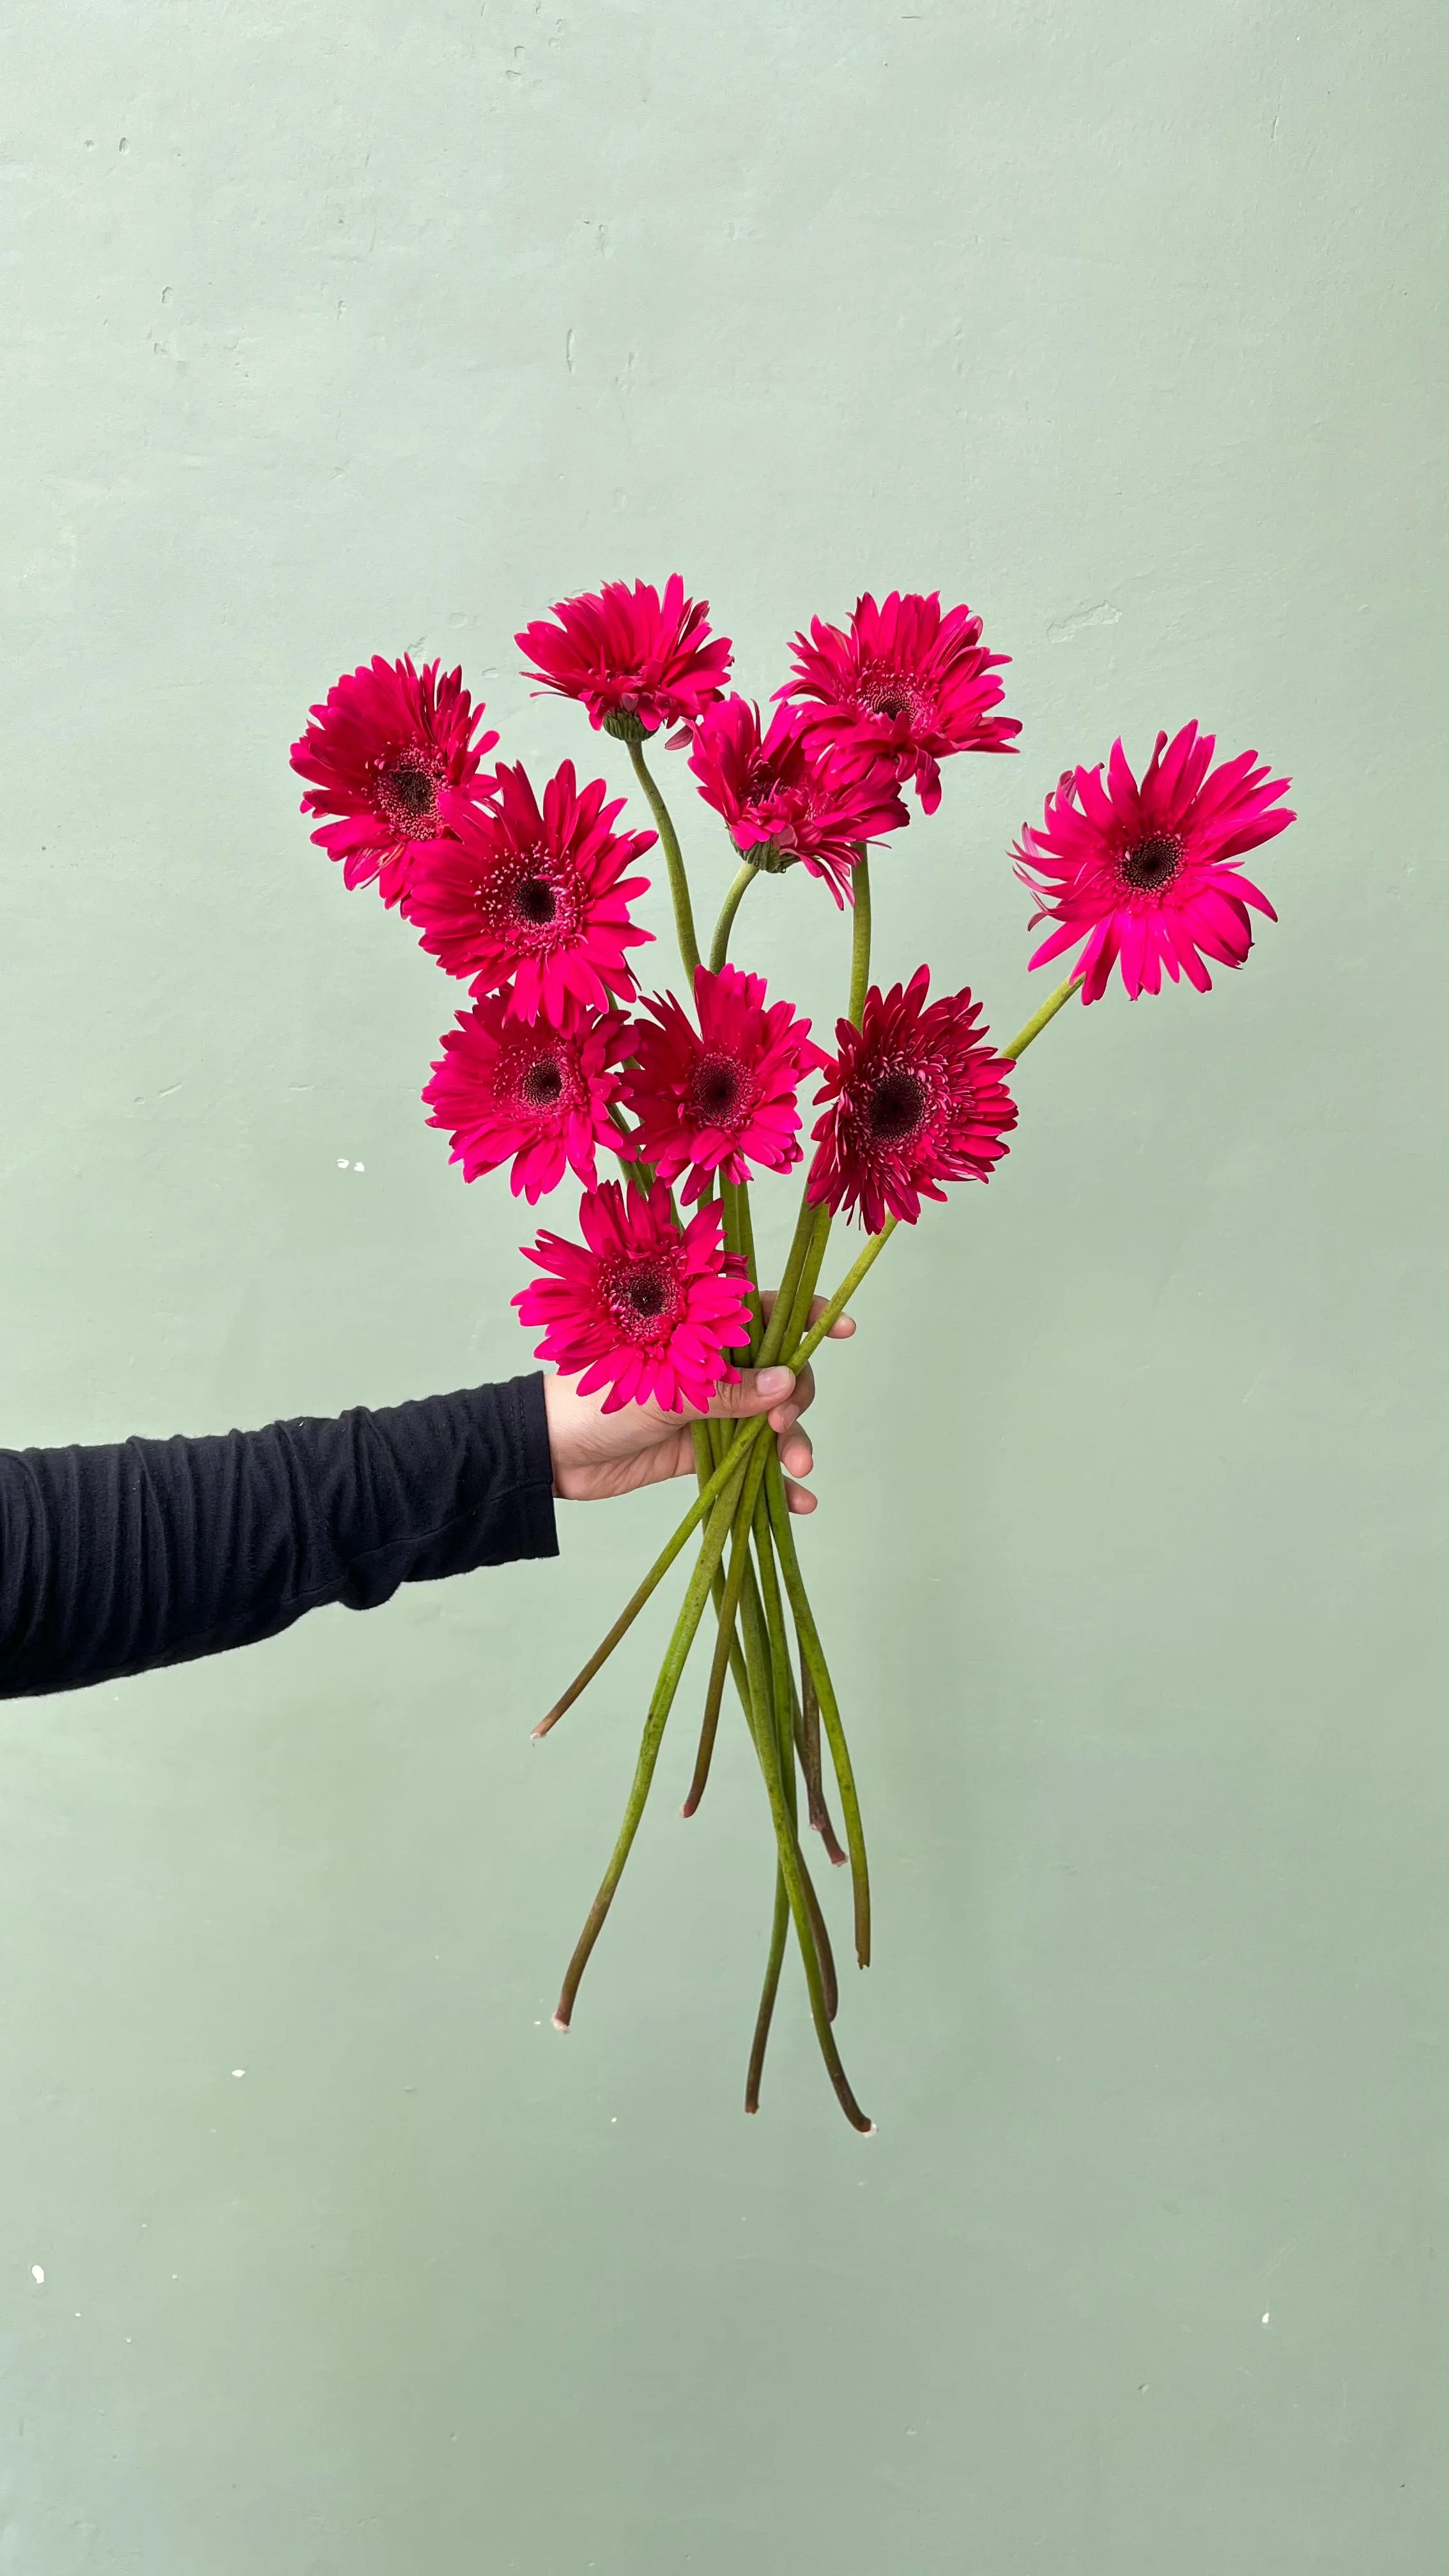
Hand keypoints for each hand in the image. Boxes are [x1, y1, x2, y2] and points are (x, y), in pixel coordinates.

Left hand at [542, 1296, 855, 1512]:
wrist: (553, 1452)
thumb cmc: (595, 1396)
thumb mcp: (666, 1387)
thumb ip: (727, 1389)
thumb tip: (786, 1384)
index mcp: (701, 1329)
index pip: (762, 1311)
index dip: (804, 1315)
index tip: (840, 1327)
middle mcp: (715, 1364)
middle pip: (780, 1372)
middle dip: (796, 1397)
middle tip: (782, 1423)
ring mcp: (714, 1408)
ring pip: (772, 1421)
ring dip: (793, 1444)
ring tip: (797, 1468)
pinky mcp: (708, 1450)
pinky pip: (753, 1463)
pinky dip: (777, 1483)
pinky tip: (799, 1502)